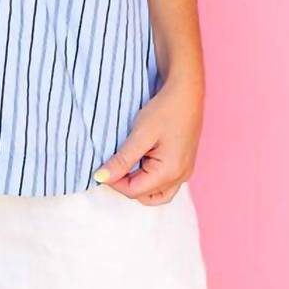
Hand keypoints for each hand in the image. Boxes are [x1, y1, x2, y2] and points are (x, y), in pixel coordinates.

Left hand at [94, 74, 203, 203]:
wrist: (186, 92)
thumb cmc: (165, 109)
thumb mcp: (140, 134)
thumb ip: (121, 160)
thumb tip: (101, 178)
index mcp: (170, 172)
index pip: (133, 191)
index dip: (114, 182)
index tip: (103, 167)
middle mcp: (180, 177)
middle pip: (144, 195)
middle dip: (126, 183)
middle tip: (116, 163)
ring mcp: (184, 172)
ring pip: (156, 194)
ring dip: (139, 185)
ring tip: (129, 164)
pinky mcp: (184, 166)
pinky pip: (165, 184)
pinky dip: (150, 179)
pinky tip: (142, 162)